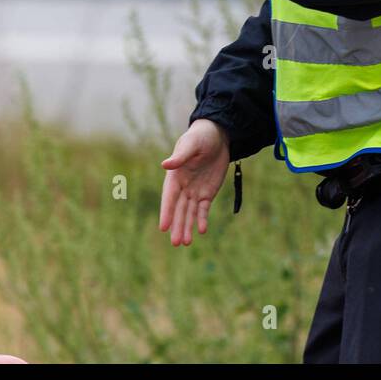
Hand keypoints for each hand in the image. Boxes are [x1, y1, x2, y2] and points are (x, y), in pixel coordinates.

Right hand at [159, 118, 231, 245]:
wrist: (217, 136)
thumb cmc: (200, 137)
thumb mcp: (191, 144)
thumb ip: (180, 157)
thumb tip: (165, 165)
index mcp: (174, 176)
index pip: (169, 198)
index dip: (167, 212)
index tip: (163, 228)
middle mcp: (183, 187)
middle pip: (179, 210)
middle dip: (178, 226)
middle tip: (176, 243)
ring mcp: (194, 191)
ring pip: (190, 213)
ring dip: (188, 227)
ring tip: (186, 243)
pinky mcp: (207, 193)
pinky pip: (204, 209)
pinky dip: (202, 219)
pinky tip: (202, 230)